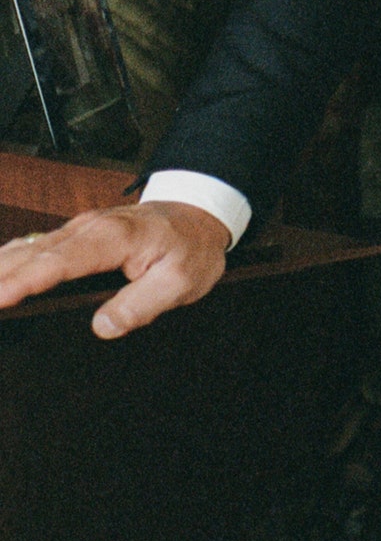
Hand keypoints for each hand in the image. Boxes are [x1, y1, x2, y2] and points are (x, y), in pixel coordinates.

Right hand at [0, 201, 229, 337]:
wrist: (201, 214)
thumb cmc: (192, 247)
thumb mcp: (182, 281)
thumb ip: (142, 303)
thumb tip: (103, 327)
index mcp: (113, 238)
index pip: (58, 261)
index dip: (24, 281)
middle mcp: (88, 228)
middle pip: (31, 253)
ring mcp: (79, 228)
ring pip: (27, 247)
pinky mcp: (76, 235)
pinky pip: (34, 246)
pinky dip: (10, 260)